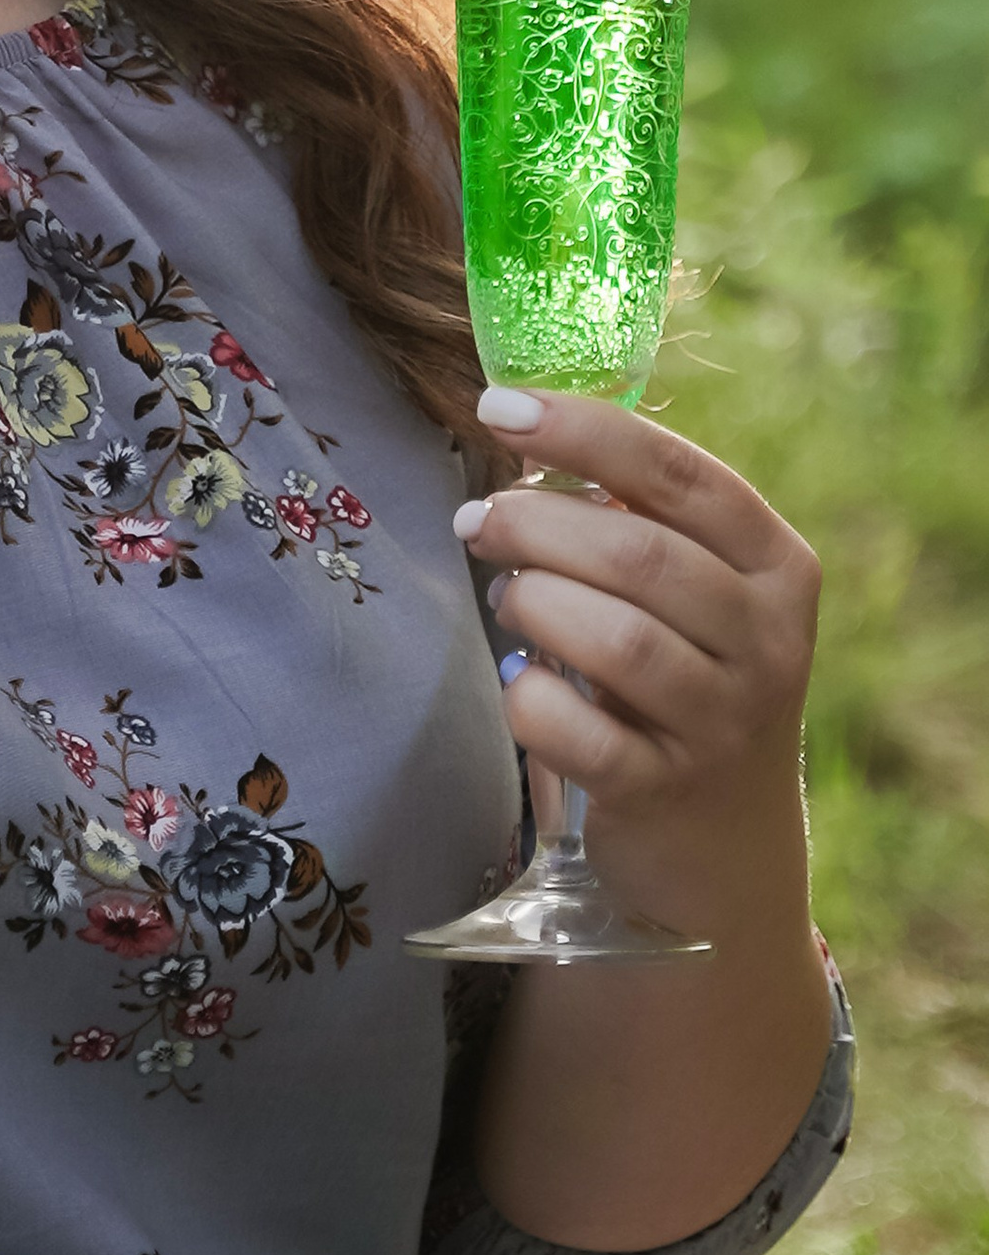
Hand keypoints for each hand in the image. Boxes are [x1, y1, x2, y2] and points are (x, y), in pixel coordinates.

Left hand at [455, 388, 820, 930]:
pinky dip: (531, 699)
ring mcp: (725, 723)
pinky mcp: (669, 792)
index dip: (585, 431)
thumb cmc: (687, 682)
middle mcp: (769, 641)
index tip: (499, 406)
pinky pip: (580, 732)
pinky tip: (522, 682)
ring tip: (506, 595)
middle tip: (477, 520)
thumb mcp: (695, 595)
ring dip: (534, 603)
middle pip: (638, 553)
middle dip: (535, 523)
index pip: (681, 474)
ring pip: (616, 639)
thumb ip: (636, 516)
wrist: (726, 848)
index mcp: (777, 565)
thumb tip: (524, 424)